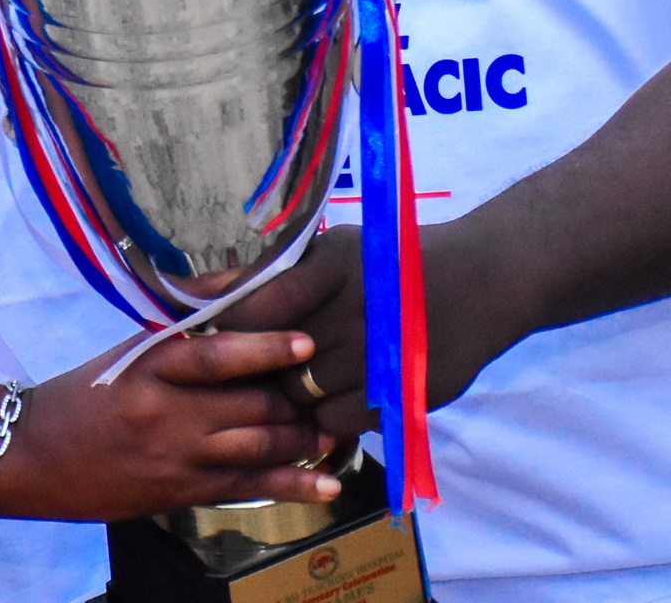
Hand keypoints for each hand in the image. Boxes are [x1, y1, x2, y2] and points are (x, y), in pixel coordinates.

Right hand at [0, 329, 338, 521]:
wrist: (32, 456)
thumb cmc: (82, 395)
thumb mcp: (126, 353)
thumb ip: (181, 333)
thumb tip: (241, 300)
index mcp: (150, 365)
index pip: (216, 355)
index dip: (266, 348)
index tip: (305, 340)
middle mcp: (166, 411)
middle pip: (248, 404)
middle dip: (296, 399)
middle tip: (332, 387)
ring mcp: (175, 457)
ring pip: (255, 447)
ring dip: (301, 440)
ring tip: (334, 431)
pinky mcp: (180, 493)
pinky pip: (246, 489)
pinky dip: (290, 486)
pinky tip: (326, 487)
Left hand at [222, 223, 530, 434]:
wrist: (476, 284)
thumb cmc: (386, 264)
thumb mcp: (329, 251)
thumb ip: (265, 275)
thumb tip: (195, 290)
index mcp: (331, 264)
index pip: (255, 307)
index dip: (230, 329)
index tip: (222, 335)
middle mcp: (355, 307)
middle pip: (275, 358)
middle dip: (260, 366)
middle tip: (261, 362)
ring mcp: (382, 354)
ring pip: (303, 394)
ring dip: (294, 392)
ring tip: (301, 377)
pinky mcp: (403, 392)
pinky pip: (338, 420)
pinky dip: (328, 414)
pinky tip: (335, 394)